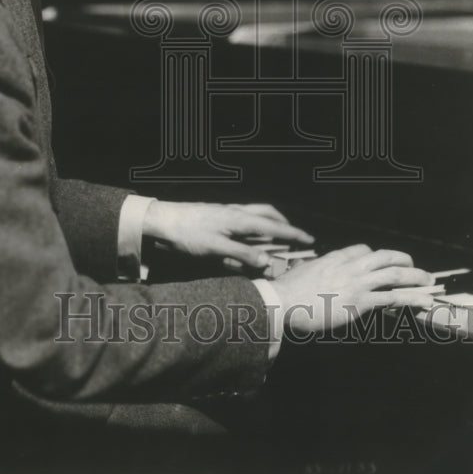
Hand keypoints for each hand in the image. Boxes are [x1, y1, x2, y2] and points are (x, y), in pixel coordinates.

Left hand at [142, 200, 313, 270]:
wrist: (163, 219)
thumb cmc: (187, 233)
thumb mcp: (216, 248)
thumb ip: (242, 255)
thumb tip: (268, 262)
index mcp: (239, 219)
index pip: (274, 227)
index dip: (293, 234)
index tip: (310, 239)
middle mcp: (236, 212)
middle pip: (268, 213)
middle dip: (284, 224)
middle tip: (296, 236)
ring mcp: (227, 211)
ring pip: (256, 213)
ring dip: (270, 223)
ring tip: (276, 236)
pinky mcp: (218, 214)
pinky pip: (244, 217)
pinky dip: (255, 224)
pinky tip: (250, 235)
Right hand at [270, 244, 435, 336]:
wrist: (282, 301)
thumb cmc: (288, 292)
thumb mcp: (303, 274)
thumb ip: (314, 272)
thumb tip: (311, 274)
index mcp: (334, 258)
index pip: (362, 250)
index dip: (376, 256)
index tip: (382, 263)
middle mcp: (348, 267)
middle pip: (383, 256)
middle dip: (403, 259)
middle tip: (414, 266)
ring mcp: (355, 283)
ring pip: (393, 274)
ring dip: (414, 276)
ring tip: (427, 280)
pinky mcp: (359, 302)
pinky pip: (391, 298)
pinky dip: (410, 298)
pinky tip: (422, 301)